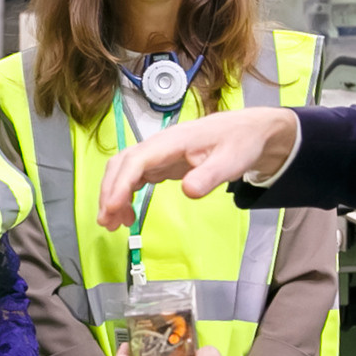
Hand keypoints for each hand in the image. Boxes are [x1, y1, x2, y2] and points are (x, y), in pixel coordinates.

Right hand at [96, 107, 299, 228]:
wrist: (249, 132)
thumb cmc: (240, 143)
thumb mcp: (231, 161)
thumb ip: (209, 176)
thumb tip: (188, 192)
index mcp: (173, 141)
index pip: (137, 160)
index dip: (121, 184)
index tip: (112, 207)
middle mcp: (160, 145)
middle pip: (122, 164)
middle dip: (109, 192)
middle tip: (107, 222)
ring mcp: (160, 153)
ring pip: (125, 170)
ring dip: (114, 194)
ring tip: (114, 223)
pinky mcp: (163, 162)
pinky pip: (135, 176)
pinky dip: (126, 193)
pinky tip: (128, 211)